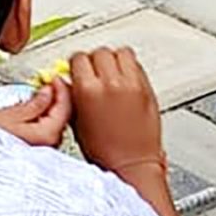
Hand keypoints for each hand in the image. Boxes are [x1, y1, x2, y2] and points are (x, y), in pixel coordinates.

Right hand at [0, 76, 71, 148]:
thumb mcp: (11, 115)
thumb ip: (35, 102)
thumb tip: (49, 92)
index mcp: (47, 135)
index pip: (65, 107)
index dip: (62, 89)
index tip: (55, 78)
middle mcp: (50, 146)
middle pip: (63, 117)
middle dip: (58, 98)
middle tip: (50, 84)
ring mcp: (45, 151)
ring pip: (56, 125)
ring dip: (52, 109)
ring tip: (40, 96)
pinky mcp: (38, 154)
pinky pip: (48, 133)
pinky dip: (45, 120)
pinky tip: (35, 113)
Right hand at [68, 48, 163, 174]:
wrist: (132, 164)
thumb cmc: (106, 151)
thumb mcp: (77, 121)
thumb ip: (72, 96)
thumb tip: (68, 81)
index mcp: (88, 90)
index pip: (79, 58)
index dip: (76, 64)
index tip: (77, 69)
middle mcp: (111, 83)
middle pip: (101, 52)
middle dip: (95, 60)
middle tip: (95, 71)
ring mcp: (132, 84)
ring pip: (122, 52)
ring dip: (115, 59)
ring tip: (112, 72)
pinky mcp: (147, 88)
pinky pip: (137, 65)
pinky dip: (130, 68)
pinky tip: (125, 80)